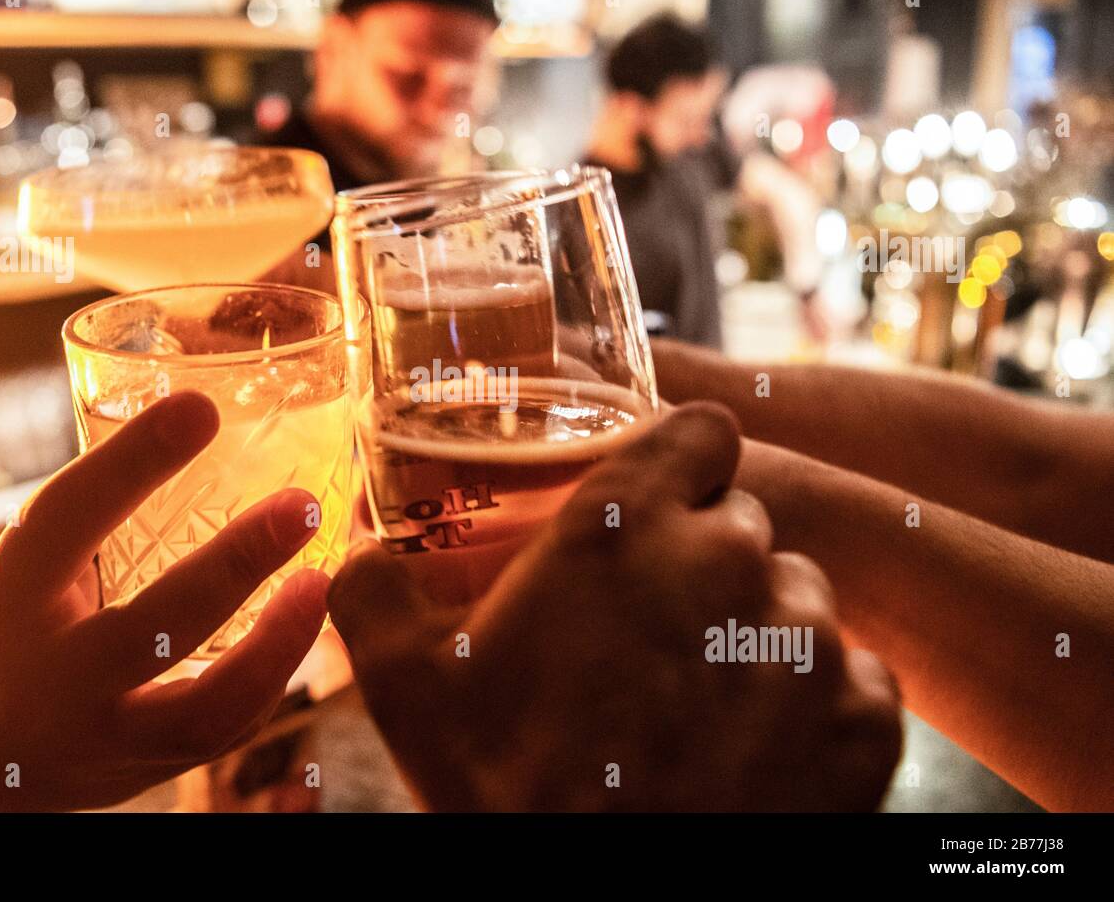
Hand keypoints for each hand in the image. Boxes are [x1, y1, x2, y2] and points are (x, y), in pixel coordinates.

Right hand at [0, 391, 328, 811]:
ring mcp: (103, 736)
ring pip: (202, 708)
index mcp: (10, 597)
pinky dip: (272, 677)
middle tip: (301, 507)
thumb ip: (94, 517)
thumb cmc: (11, 630)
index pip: (66, 520)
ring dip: (277, 643)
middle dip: (234, 564)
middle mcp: (54, 676)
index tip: (199, 410)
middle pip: (150, 627)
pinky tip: (305, 625)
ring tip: (322, 582)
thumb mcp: (20, 568)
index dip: (132, 464)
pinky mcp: (146, 770)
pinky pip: (224, 733)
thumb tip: (199, 418)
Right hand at [329, 404, 902, 810]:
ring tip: (698, 697)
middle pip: (741, 521)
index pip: (700, 430)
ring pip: (796, 598)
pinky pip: (851, 676)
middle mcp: (729, 563)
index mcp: (624, 529)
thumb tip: (358, 553)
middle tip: (650, 626)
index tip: (660, 500)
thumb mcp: (405, 683)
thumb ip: (375, 589)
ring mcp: (808, 641)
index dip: (681, 460)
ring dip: (757, 630)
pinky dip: (814, 702)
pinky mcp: (862, 719)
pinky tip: (755, 746)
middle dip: (703, 559)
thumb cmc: (504, 792)